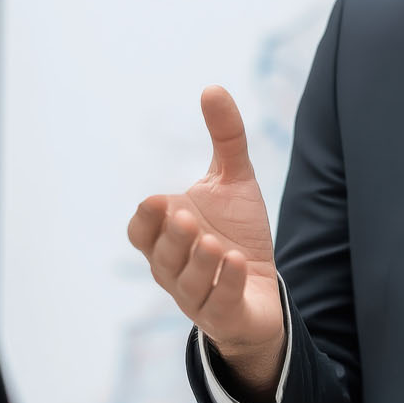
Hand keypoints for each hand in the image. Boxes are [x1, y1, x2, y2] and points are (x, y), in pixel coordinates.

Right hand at [126, 87, 284, 399]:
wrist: (263, 287)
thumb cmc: (237, 232)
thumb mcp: (234, 180)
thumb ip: (225, 137)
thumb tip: (212, 87)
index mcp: (166, 238)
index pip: (141, 232)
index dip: (146, 219)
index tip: (158, 200)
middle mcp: (173, 269)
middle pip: (160, 256)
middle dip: (172, 239)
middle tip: (186, 217)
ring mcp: (196, 296)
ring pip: (187, 283)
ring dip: (199, 262)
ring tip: (214, 243)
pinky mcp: (223, 315)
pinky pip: (218, 303)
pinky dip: (224, 283)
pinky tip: (236, 262)